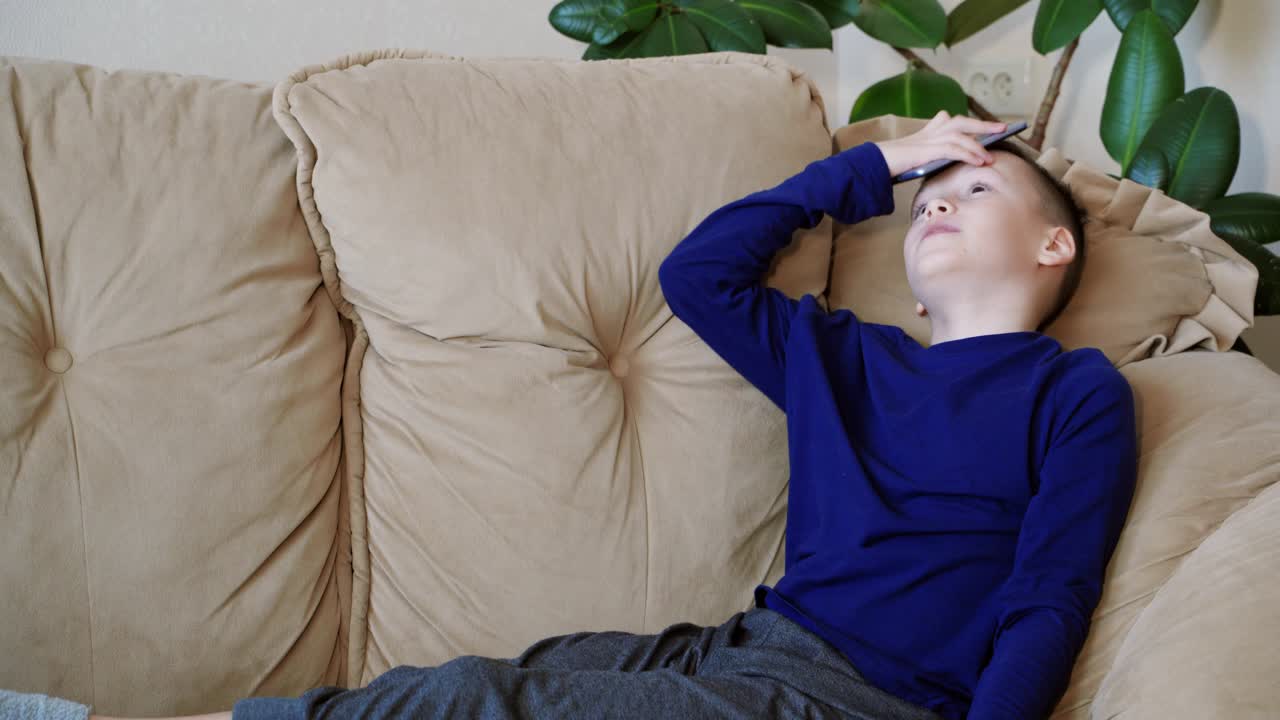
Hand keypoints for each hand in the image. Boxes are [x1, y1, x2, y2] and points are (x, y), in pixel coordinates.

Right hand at [873, 111, 1008, 178]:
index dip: (971, 125)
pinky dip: (968, 153)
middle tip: (1002, 128)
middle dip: (983, 126)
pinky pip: (953, 148)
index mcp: (927, 132)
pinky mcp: (926, 149)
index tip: (988, 128)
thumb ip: (930, 156)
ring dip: (978, 145)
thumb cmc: (891, 165)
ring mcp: (928, 138)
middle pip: (961, 122)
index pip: (952, 122)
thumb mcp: (914, 158)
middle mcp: (930, 131)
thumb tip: (944, 164)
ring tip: (991, 156)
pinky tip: (979, 161)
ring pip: (960, 134)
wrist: (873, 164)